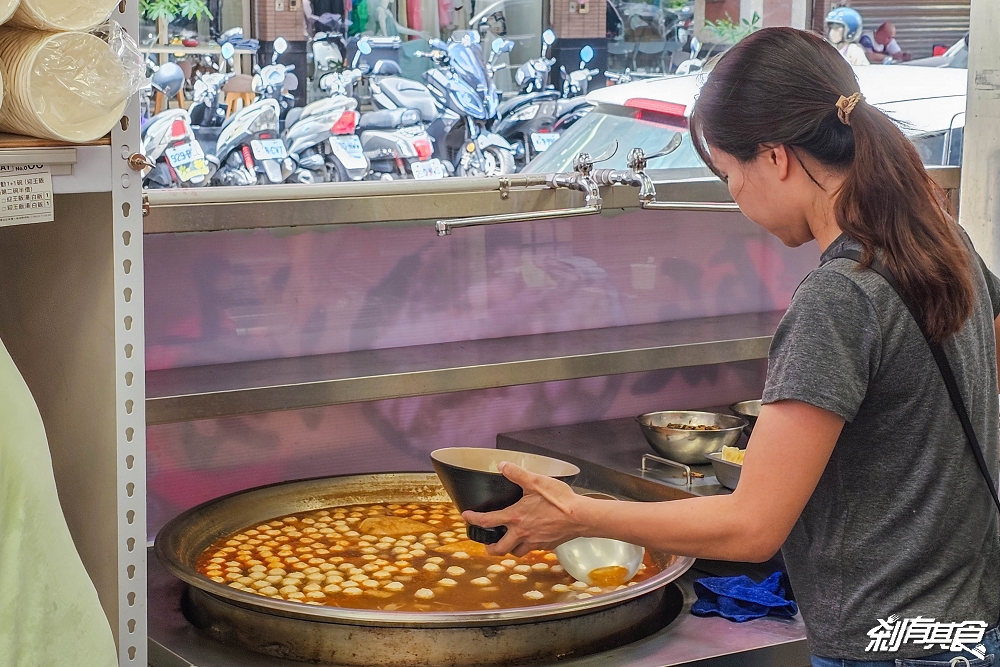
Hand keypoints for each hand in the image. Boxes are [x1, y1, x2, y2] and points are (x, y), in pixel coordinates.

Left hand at [461, 462, 591, 556]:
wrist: (581, 517)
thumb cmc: (559, 500)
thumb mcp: (536, 481)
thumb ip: (517, 473)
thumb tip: (502, 466)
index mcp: (515, 517)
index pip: (487, 521)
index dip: (473, 519)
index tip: (465, 517)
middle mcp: (521, 533)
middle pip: (499, 549)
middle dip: (490, 548)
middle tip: (487, 543)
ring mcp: (534, 542)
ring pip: (516, 552)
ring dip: (509, 548)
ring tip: (508, 542)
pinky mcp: (546, 545)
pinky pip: (532, 550)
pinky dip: (527, 546)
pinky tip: (531, 538)